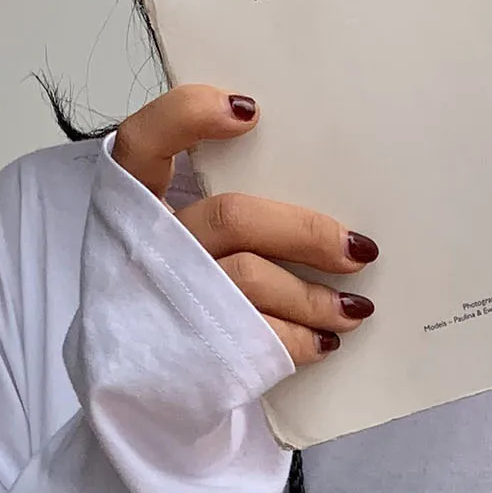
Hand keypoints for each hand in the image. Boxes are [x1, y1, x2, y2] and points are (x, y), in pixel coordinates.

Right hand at [110, 84, 377, 368]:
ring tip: (354, 308)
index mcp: (134, 207)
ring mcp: (169, 300)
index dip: (189, 116)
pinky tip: (324, 340)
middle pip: (232, 219)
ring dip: (314, 297)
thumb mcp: (177, 244)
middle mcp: (149, 248)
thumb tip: (314, 197)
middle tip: (358, 249)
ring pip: (252, 280)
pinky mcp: (193, 350)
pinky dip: (301, 339)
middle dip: (304, 232)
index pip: (144, 141)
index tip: (248, 110)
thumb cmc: (173, 298)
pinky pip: (259, 338)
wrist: (137, 382)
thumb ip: (222, 215)